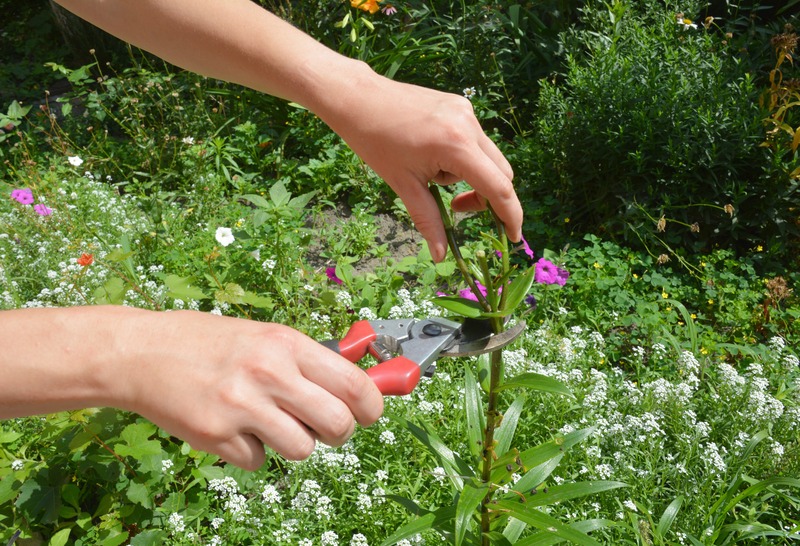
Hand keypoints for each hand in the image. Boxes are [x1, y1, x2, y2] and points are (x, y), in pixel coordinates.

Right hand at [121, 310, 383, 469]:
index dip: (372, 405)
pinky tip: (233, 427)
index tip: (369, 413)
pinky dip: (251, 451)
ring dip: (292, 443)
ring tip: (268, 421)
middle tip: (324, 426)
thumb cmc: (208, 342)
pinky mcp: (216, 436)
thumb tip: (356, 386)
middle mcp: (269, 374)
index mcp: (286, 344)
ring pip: (302, 450)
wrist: (141, 352)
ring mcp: (242, 407)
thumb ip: (307, 361)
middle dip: (339, 433)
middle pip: (338, 425)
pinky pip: (258, 462)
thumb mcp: (264, 336)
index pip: (354, 384)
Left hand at [320, 71, 523, 261]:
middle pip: (502, 173)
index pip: (498, 188)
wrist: (359, 99)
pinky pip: (475, 141)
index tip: (513, 237)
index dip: (510, 216)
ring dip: (470, 176)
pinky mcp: (461, 105)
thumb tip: (443, 256)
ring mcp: (467, 111)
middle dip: (486, 197)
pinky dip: (462, 157)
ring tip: (431, 173)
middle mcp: (469, 125)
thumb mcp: (403, 186)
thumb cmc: (376, 143)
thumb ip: (429, 221)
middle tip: (455, 208)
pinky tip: (432, 154)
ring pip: (487, 158)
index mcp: (457, 146)